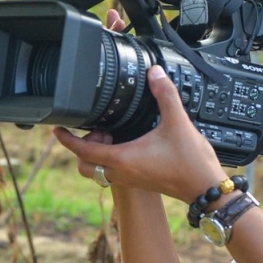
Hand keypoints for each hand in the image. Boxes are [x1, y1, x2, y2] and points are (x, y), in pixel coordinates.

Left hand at [53, 63, 227, 202]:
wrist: (206, 189)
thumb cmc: (191, 163)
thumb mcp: (177, 122)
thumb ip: (165, 95)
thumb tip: (155, 73)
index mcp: (123, 159)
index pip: (83, 151)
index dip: (66, 139)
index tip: (56, 129)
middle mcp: (122, 172)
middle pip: (85, 164)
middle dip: (84, 145)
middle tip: (96, 127)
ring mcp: (130, 179)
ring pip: (99, 168)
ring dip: (98, 151)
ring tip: (113, 132)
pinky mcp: (139, 180)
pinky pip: (114, 170)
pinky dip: (112, 156)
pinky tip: (130, 140)